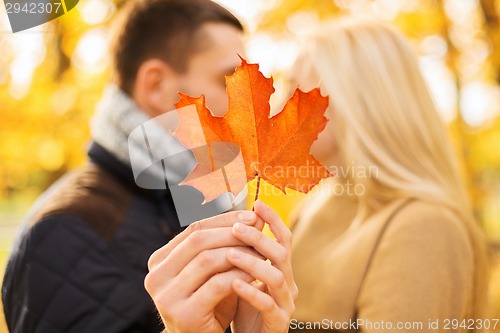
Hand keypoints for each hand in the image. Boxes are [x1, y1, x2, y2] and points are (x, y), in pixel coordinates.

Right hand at [145, 210, 264, 332]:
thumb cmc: (211, 303)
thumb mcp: (215, 270)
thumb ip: (228, 243)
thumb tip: (256, 215)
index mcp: (159, 261)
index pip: (193, 229)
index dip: (224, 219)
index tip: (251, 216)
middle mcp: (156, 277)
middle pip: (198, 241)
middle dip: (231, 232)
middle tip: (257, 230)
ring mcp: (166, 296)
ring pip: (207, 260)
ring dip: (238, 253)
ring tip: (259, 251)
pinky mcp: (184, 314)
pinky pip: (217, 285)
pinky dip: (239, 275)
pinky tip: (255, 274)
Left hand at [230, 200, 297, 332]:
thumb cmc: (244, 308)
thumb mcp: (243, 275)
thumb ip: (241, 254)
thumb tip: (228, 221)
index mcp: (281, 269)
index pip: (283, 239)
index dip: (273, 220)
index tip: (257, 202)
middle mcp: (288, 283)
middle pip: (281, 253)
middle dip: (259, 237)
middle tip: (237, 227)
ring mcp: (285, 304)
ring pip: (276, 277)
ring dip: (253, 262)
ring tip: (230, 254)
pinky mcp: (278, 323)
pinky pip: (268, 305)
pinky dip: (251, 292)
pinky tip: (233, 284)